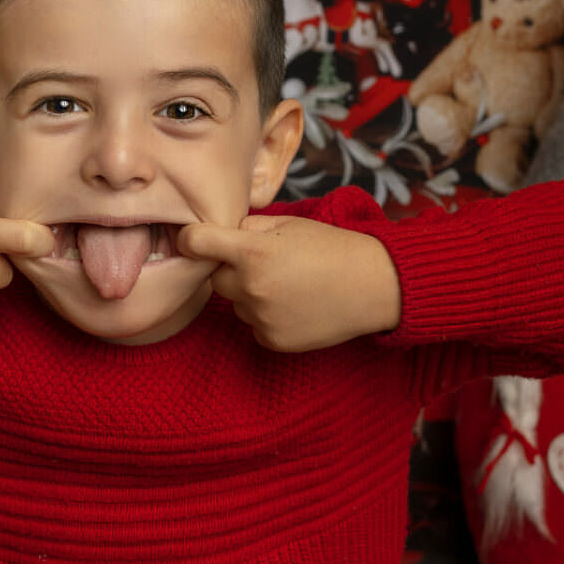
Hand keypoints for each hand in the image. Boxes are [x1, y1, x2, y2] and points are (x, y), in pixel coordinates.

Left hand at [176, 216, 401, 351]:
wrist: (373, 286)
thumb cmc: (333, 248)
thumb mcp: (290, 224)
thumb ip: (250, 227)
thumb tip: (222, 233)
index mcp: (252, 252)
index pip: (196, 243)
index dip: (190, 240)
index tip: (192, 241)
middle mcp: (251, 288)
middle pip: (215, 279)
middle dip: (231, 269)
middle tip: (264, 263)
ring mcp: (261, 318)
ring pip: (236, 304)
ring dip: (250, 295)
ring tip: (289, 285)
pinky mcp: (272, 340)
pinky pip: (253, 325)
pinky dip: (266, 316)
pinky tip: (295, 305)